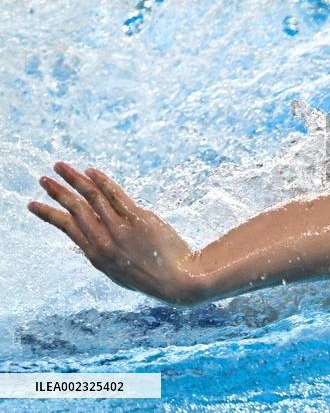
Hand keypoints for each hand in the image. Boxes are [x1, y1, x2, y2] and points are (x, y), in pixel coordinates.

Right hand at [27, 162, 203, 304]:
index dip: (49, 214)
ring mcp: (121, 229)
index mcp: (96, 255)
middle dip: (57, 192)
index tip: (33, 204)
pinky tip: (91, 171)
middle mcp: (104, 242)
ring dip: (74, 179)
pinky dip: (102, 181)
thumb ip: (102, 255)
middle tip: (43, 178)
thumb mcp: (118, 272)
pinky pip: (116, 195)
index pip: (67, 228)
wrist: (178, 281)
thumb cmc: (151, 275)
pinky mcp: (139, 220)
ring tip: (60, 166)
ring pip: (92, 198)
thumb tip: (86, 242)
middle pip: (75, 209)